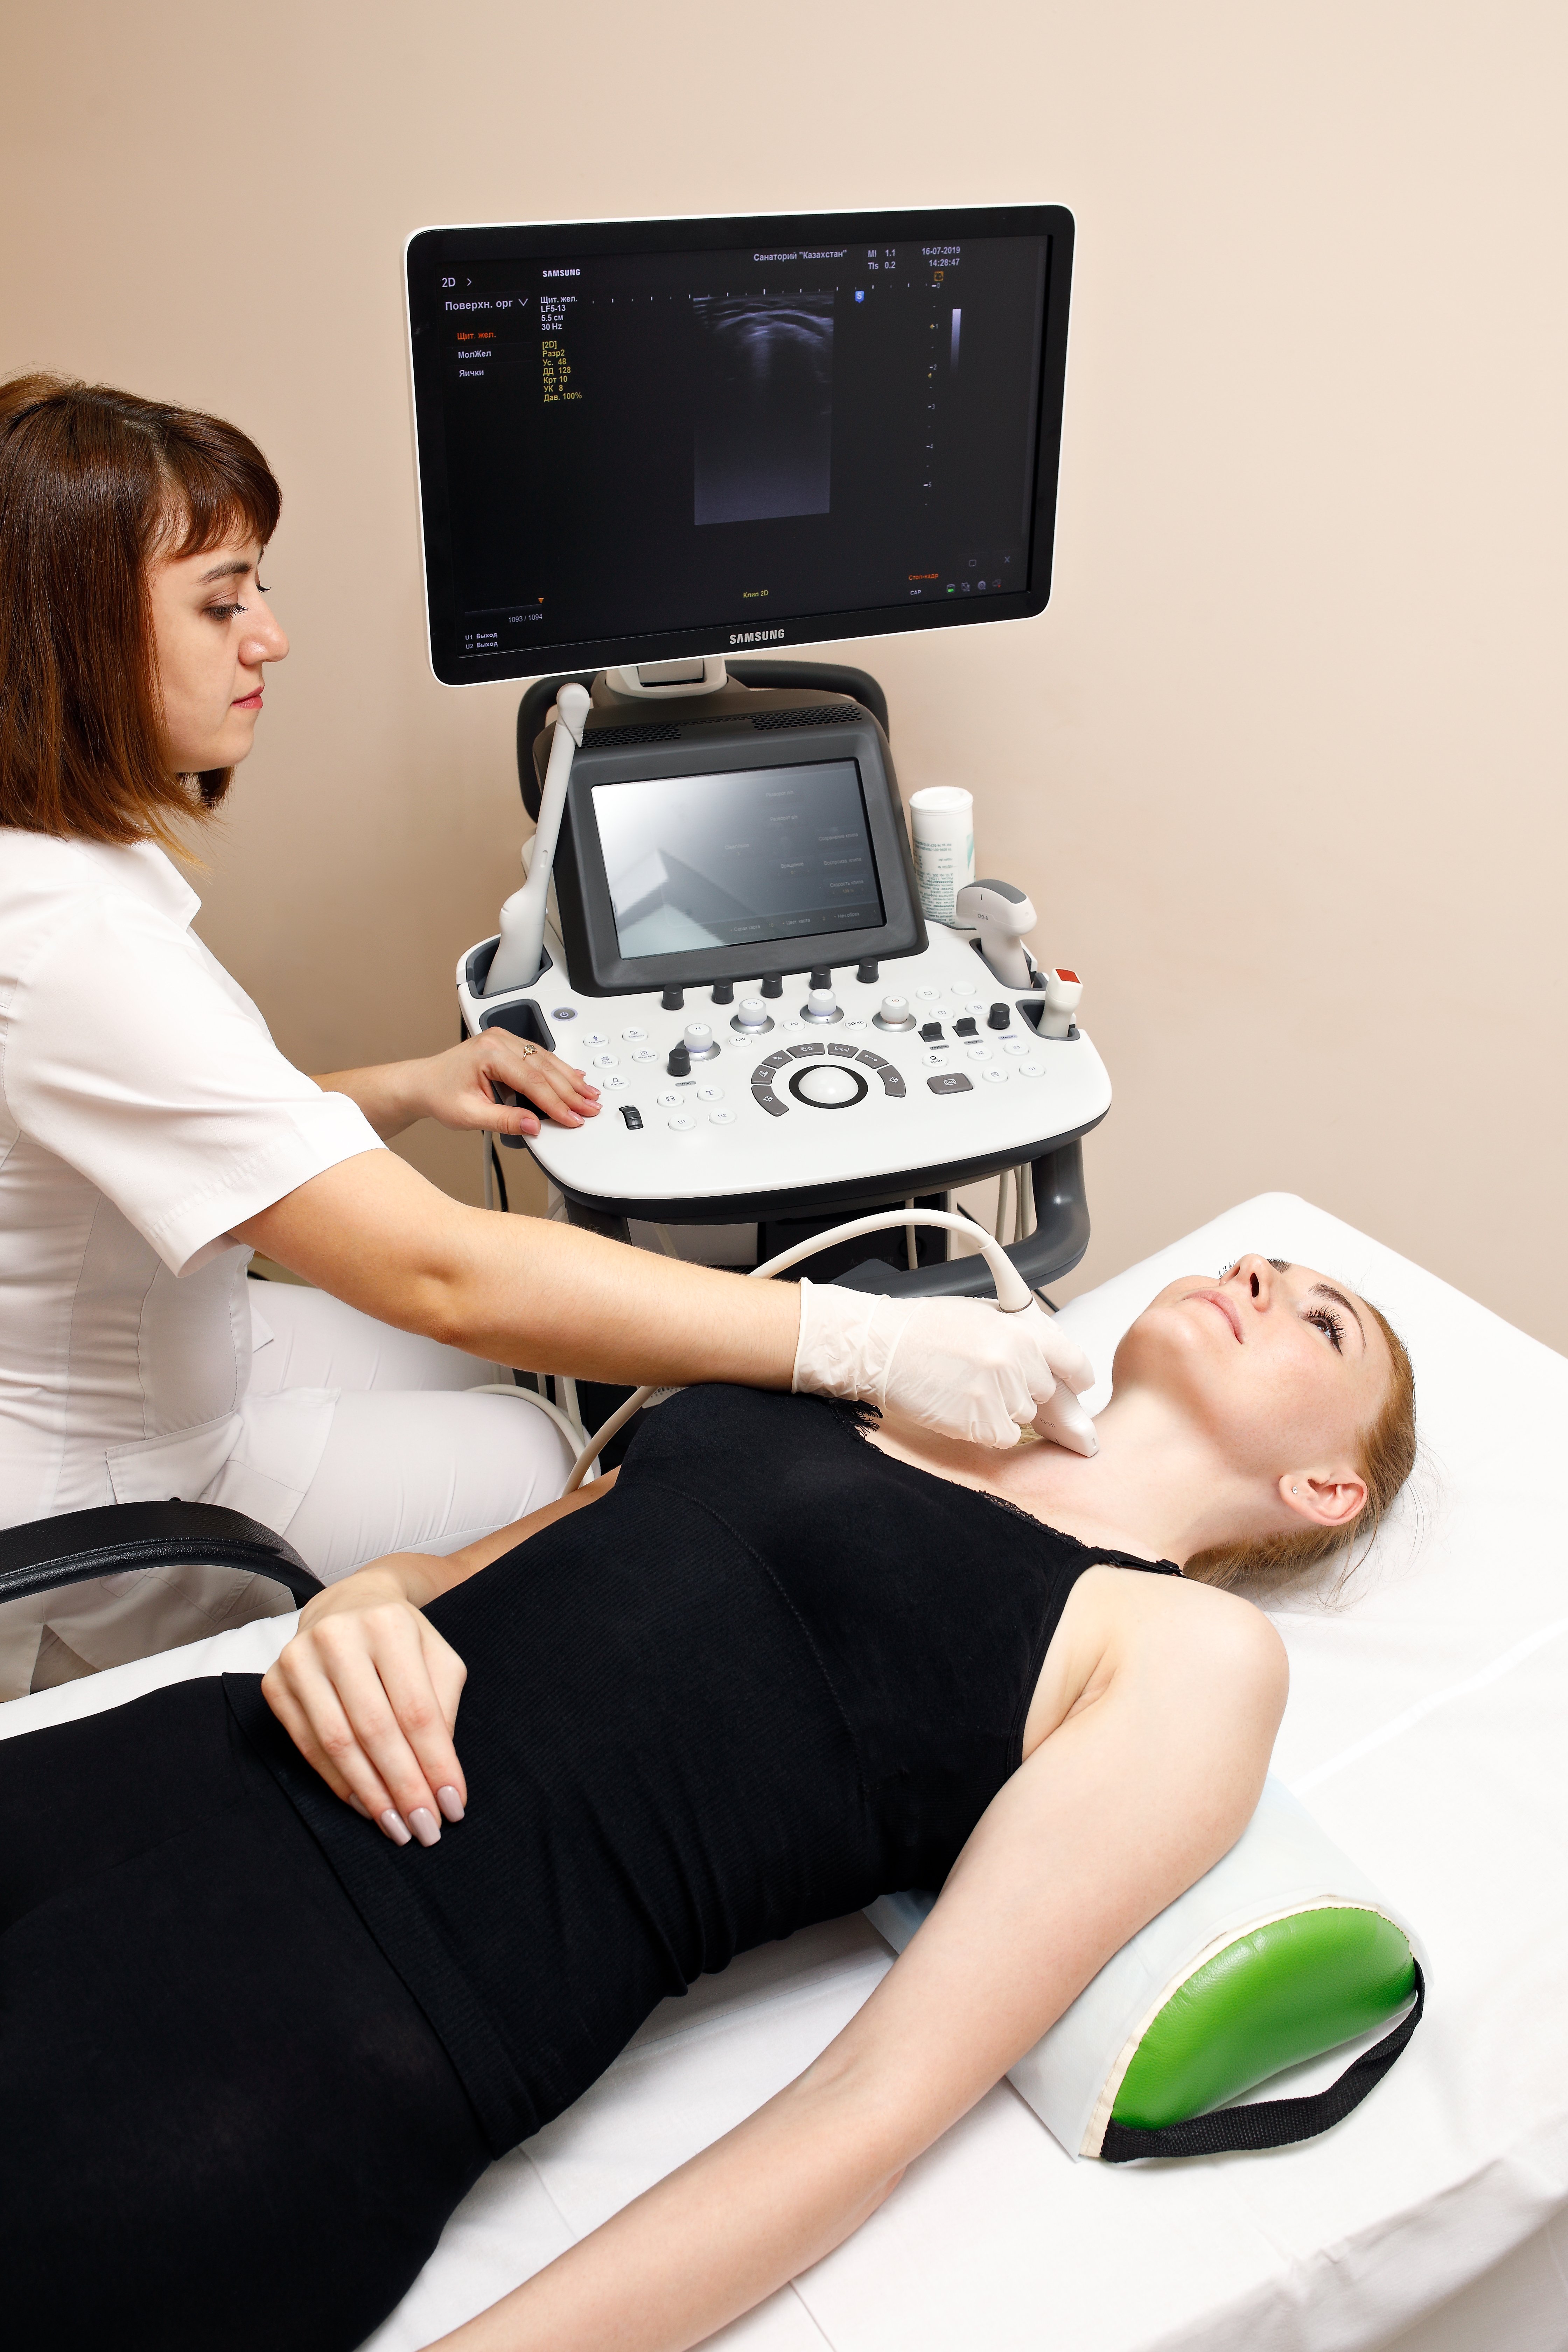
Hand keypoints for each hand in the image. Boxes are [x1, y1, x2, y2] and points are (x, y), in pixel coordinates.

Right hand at [261, 1562, 469, 1844]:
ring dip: (371, 1793)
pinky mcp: (274, 1684)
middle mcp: (338, 1637)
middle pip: (375, 1729)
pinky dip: (339, 1781)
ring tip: (397, 1827)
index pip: (416, 1709)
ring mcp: (299, 1659)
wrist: (348, 1605)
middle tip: (425, 1829)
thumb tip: (439, 1774)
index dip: (436, 1763)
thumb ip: (443, 1708)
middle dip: (404, 1786)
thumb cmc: (401, 1639)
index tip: (453, 1805)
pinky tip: (365, 1804)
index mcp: (388, 1624)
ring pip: (337, 1743)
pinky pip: (308, 1746)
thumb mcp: (437, 1658)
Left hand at [408, 1031, 599, 1136]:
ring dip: (570, 1079)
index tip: (572, 1118)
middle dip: (570, 1091)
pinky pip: (540, 1056)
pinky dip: (559, 1070)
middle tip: (590, 1108)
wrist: (423, 1083)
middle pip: (544, 1068)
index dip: (556, 1103)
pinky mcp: (508, 1045)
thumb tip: (534, 1126)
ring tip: (589, 1095)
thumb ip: (504, 1120)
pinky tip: (575, 1077)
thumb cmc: (440, 1094)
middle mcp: (499, 1041)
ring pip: (546, 1060)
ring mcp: (504, 1040)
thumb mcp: (470, 1115)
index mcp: (489, 1053)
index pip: (532, 1080)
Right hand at [794, 1283, 1097, 1451]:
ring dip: (1006, 1412)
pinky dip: (987, 1431)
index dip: (1076, 1380)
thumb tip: (1052, 1360)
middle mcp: (1017, 1362)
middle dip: (1037, 1400)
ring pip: (1026, 1418)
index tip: (1076, 1389)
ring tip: (966, 1390)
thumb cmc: (921, 1329)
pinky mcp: (980, 1423)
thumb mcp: (981, 1316)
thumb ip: (1021, 1337)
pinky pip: (1003, 1438)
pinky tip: (961, 1409)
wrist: (877, 1347)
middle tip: (1002, 1391)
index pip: (1075, 1364)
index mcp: (1022, 1331)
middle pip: (1052, 1397)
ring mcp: (1000, 1395)